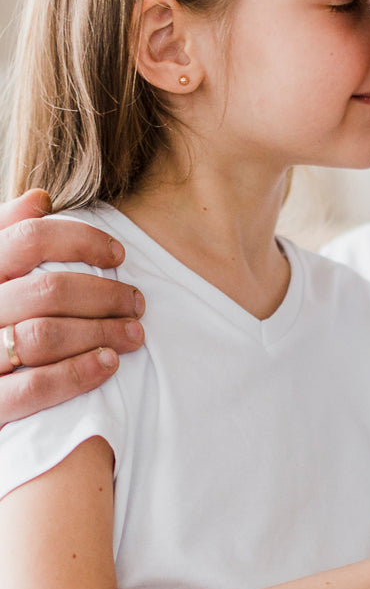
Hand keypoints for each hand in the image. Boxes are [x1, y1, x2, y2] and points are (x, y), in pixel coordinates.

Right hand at [0, 190, 144, 426]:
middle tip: (137, 303)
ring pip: (44, 336)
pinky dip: (76, 374)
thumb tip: (40, 199)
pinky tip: (109, 365)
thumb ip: (4, 237)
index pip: (27, 239)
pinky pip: (31, 389)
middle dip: (104, 295)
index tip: (118, 254)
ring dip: (100, 333)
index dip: (80, 240)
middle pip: (47, 290)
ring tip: (134, 334)